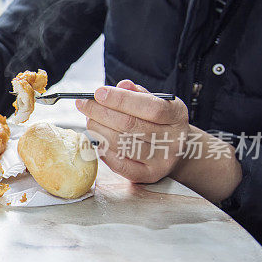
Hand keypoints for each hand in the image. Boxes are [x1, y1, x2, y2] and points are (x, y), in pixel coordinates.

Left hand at [76, 79, 190, 183]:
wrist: (175, 149)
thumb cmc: (158, 122)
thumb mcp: (155, 102)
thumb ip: (137, 94)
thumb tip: (122, 85)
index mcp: (177, 115)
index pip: (150, 107)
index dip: (121, 99)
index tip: (98, 92)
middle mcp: (173, 139)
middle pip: (130, 125)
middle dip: (101, 112)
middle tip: (84, 104)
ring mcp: (162, 160)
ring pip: (122, 144)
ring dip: (98, 130)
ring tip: (89, 120)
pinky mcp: (149, 176)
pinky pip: (120, 164)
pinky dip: (104, 151)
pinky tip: (97, 139)